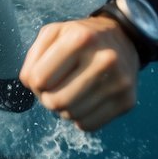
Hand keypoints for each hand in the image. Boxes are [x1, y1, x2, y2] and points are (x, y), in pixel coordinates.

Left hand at [19, 15, 139, 130]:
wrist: (124, 38)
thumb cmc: (81, 38)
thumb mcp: (54, 33)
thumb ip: (34, 56)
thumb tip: (30, 84)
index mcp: (80, 39)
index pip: (39, 79)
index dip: (34, 82)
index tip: (43, 77)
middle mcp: (104, 60)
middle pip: (55, 102)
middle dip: (47, 99)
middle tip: (53, 89)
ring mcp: (118, 82)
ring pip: (71, 115)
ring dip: (63, 109)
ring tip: (70, 92)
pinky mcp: (127, 101)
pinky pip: (89, 125)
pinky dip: (80, 118)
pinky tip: (85, 101)